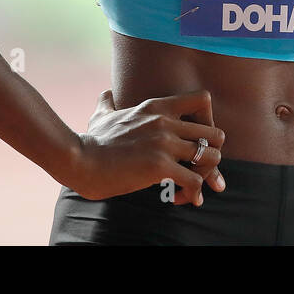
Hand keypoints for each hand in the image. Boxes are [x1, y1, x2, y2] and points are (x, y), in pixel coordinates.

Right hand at [67, 89, 226, 204]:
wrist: (78, 160)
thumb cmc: (90, 141)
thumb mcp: (102, 115)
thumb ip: (108, 103)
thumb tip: (106, 94)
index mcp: (157, 107)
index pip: (203, 99)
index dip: (208, 120)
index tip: (197, 138)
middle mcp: (166, 122)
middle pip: (216, 133)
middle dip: (213, 154)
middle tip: (199, 169)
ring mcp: (164, 143)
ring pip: (212, 157)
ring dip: (206, 176)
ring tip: (192, 186)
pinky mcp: (159, 166)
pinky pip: (194, 182)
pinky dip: (193, 193)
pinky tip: (182, 199)